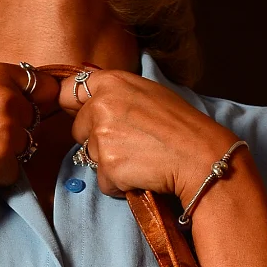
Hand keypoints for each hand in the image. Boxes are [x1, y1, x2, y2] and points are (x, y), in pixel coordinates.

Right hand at [0, 63, 60, 213]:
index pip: (43, 85)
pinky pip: (15, 171)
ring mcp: (6, 128)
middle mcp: (6, 97)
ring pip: (26, 146)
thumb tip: (27, 96)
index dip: (37, 101)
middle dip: (18, 130)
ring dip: (7, 154)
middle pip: (35, 119)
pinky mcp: (3, 158)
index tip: (26, 111)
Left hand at [58, 67, 239, 207]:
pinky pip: (103, 182)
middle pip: (77, 130)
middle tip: (128, 143)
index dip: (74, 107)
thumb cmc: (180, 125)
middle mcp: (100, 106)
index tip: (81, 116)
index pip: (68, 92)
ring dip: (110, 164)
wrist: (198, 156)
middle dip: (96, 140)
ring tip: (140, 158)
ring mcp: (101, 137)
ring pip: (91, 157)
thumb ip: (116, 94)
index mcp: (111, 82)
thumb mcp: (147, 93)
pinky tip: (140, 174)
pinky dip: (119, 184)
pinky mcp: (107, 167)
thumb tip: (91, 100)